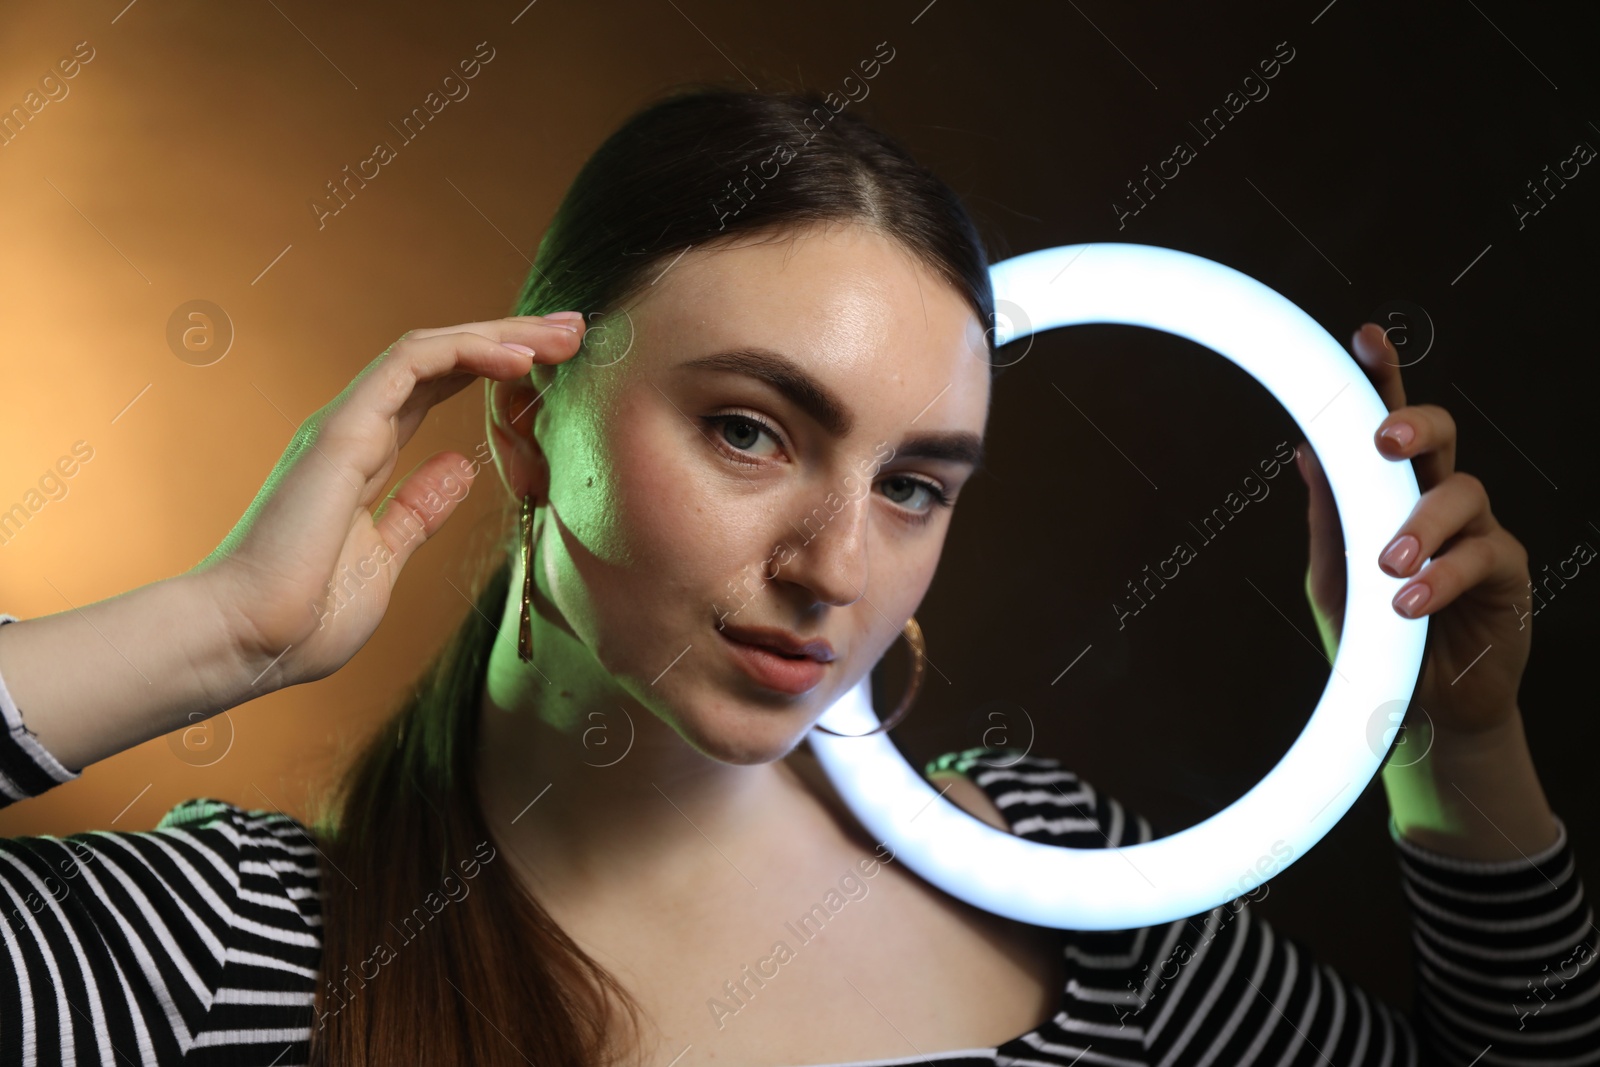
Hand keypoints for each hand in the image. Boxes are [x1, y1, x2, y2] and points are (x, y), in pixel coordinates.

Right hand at [192, 313, 585, 686]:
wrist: (248, 640)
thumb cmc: (306, 616)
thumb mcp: (384, 558)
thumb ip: (417, 509)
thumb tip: (459, 468)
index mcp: (364, 456)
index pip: (437, 388)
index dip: (493, 368)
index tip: (552, 365)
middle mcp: (355, 428)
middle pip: (442, 359)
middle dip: (511, 339)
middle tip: (573, 330)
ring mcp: (346, 424)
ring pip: (431, 348)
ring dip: (500, 335)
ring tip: (561, 334)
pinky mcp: (342, 430)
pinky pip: (410, 364)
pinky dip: (467, 351)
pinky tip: (518, 359)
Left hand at [1294, 322, 1531, 736]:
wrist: (1421, 709)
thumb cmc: (1375, 638)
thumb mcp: (1334, 580)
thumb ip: (1329, 519)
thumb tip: (1306, 453)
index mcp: (1390, 493)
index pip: (1385, 427)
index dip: (1382, 380)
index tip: (1366, 340)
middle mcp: (1436, 501)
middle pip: (1439, 436)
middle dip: (1413, 424)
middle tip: (1382, 440)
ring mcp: (1477, 531)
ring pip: (1461, 492)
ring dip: (1420, 525)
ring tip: (1391, 566)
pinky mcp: (1506, 571)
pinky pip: (1482, 554)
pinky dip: (1444, 575)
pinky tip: (1413, 601)